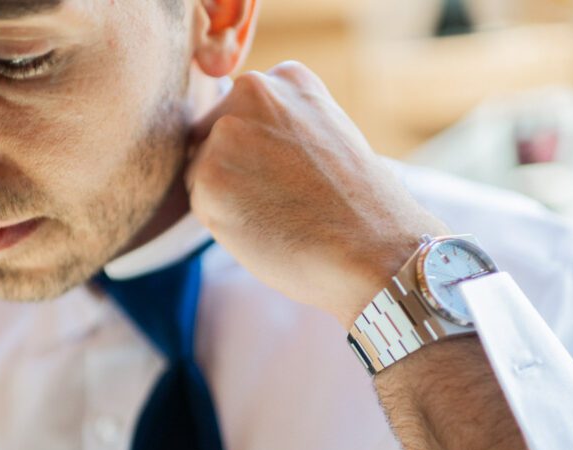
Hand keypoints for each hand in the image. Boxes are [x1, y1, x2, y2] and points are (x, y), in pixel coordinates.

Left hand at [185, 61, 446, 327]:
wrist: (372, 249)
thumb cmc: (359, 207)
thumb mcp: (327, 136)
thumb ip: (283, 127)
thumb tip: (242, 144)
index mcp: (286, 78)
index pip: (243, 112)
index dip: (261, 153)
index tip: (293, 175)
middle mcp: (251, 91)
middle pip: (214, 136)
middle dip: (236, 171)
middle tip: (281, 201)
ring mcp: (225, 133)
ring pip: (202, 172)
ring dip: (228, 199)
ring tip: (277, 215)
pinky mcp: (206, 178)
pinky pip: (200, 205)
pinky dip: (223, 225)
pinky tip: (264, 229)